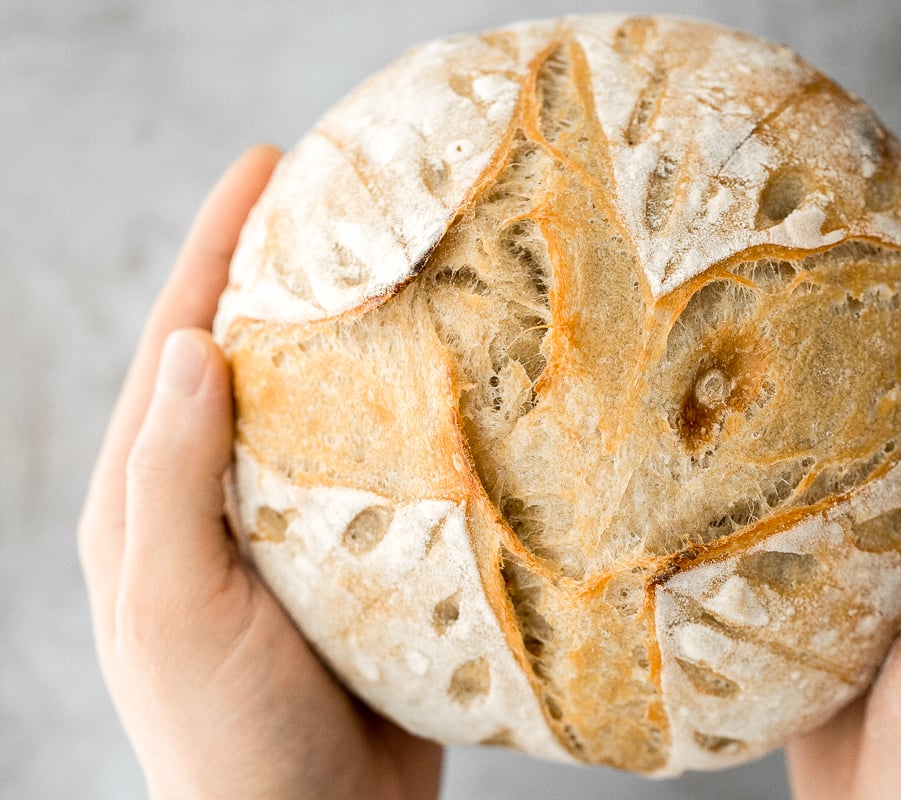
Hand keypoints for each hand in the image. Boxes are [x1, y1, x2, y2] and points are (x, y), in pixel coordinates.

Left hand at [77, 145, 441, 799]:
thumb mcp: (177, 609)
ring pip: (316, 407)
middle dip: (283, 270)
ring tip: (401, 264)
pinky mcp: (350, 559)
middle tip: (344, 196)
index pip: (180, 345)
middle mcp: (213, 502)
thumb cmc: (227, 739)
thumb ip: (170, 482)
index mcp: (150, 501)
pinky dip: (400, 414)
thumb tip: (190, 345)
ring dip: (350, 334)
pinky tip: (444, 384)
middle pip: (248, 358)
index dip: (216, 250)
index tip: (266, 167)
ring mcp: (284, 529)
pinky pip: (371, 466)